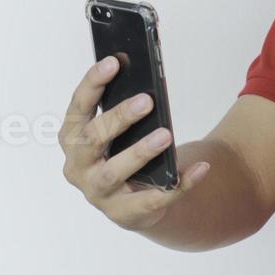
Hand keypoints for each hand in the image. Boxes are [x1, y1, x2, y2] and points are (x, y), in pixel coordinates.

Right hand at [58, 56, 209, 231]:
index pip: (78, 107)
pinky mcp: (123, 213)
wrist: (135, 201)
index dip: (93, 83)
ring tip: (165, 135)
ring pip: (113, 172)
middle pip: (92, 140)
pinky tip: (200, 168)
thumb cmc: (123, 151)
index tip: (113, 61)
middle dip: (118, 118)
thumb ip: (124, 109)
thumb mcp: (118, 130)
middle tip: (147, 100)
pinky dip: (179, 183)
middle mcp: (78, 166)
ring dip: (139, 152)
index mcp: (73, 137)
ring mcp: (98, 192)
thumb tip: (148, 82)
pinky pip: (153, 198)